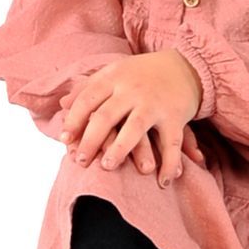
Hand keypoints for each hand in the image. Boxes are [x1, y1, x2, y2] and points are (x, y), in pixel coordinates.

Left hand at [62, 51, 204, 181]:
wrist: (186, 66)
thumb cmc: (142, 74)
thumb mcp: (115, 73)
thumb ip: (89, 87)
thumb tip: (62, 104)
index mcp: (114, 77)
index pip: (87, 99)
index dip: (74, 120)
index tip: (64, 140)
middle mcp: (133, 90)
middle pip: (106, 116)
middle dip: (90, 140)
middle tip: (80, 161)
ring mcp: (154, 104)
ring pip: (135, 129)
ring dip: (120, 150)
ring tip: (107, 166)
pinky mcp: (175, 116)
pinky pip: (171, 144)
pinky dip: (168, 164)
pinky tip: (162, 182)